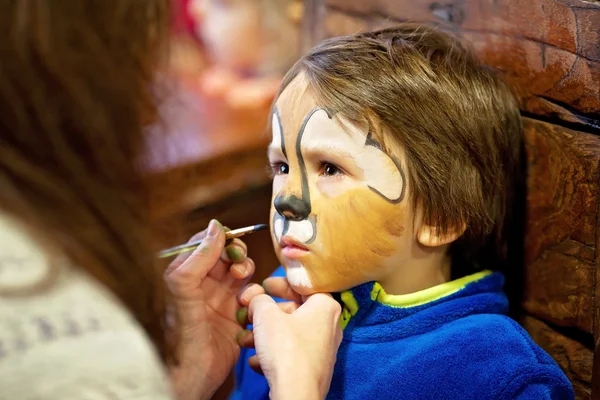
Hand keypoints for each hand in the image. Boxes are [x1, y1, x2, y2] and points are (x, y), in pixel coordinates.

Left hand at [164, 219, 254, 399]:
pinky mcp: (236, 313)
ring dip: (246, 272)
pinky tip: (246, 303)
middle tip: (238, 264)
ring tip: (241, 283)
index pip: (205, 243)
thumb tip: (215, 227)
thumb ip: (198, 256)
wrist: (193, 373)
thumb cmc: (180, 335)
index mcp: (185, 273)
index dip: (221, 240)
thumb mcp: (183, 288)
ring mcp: (220, 298)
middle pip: (227, 254)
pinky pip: (251, 293)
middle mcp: (203, 283)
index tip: (231, 242)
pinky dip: (253, 293)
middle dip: (237, 255)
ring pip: (241, 271)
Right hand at [239, 278, 342, 399]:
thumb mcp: (265, 315)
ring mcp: (323, 348)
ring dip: (265, 335)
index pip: (304, 285)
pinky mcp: (315, 367)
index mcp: (326, 306)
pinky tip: (256, 361)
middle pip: (294, 310)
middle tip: (251, 313)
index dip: (281, 282)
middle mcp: (330, 325)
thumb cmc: (286, 349)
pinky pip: (292, 353)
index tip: (265, 285)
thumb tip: (256, 299)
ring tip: (246, 341)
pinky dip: (273, 354)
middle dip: (268, 314)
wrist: (296, 394)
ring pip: (290, 334)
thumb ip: (259, 300)